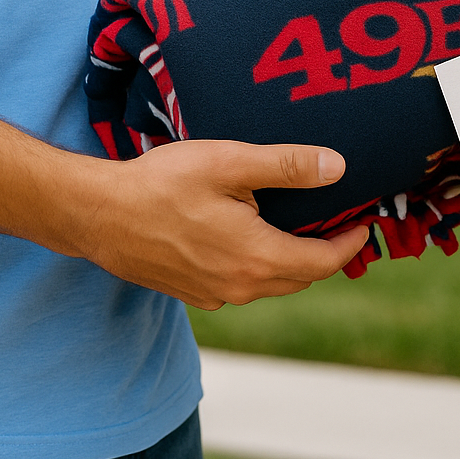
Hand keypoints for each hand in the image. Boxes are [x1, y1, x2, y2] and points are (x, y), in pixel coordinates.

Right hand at [78, 140, 367, 308]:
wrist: (97, 214)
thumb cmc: (161, 184)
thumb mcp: (229, 163)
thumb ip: (287, 167)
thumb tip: (337, 168)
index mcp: (258, 258)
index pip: (324, 263)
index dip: (349, 245)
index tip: (362, 224)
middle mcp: (240, 287)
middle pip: (300, 278)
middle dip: (324, 255)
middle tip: (338, 224)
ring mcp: (214, 295)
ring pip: (269, 284)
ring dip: (290, 262)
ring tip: (298, 228)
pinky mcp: (192, 293)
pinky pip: (239, 284)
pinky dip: (256, 266)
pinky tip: (248, 237)